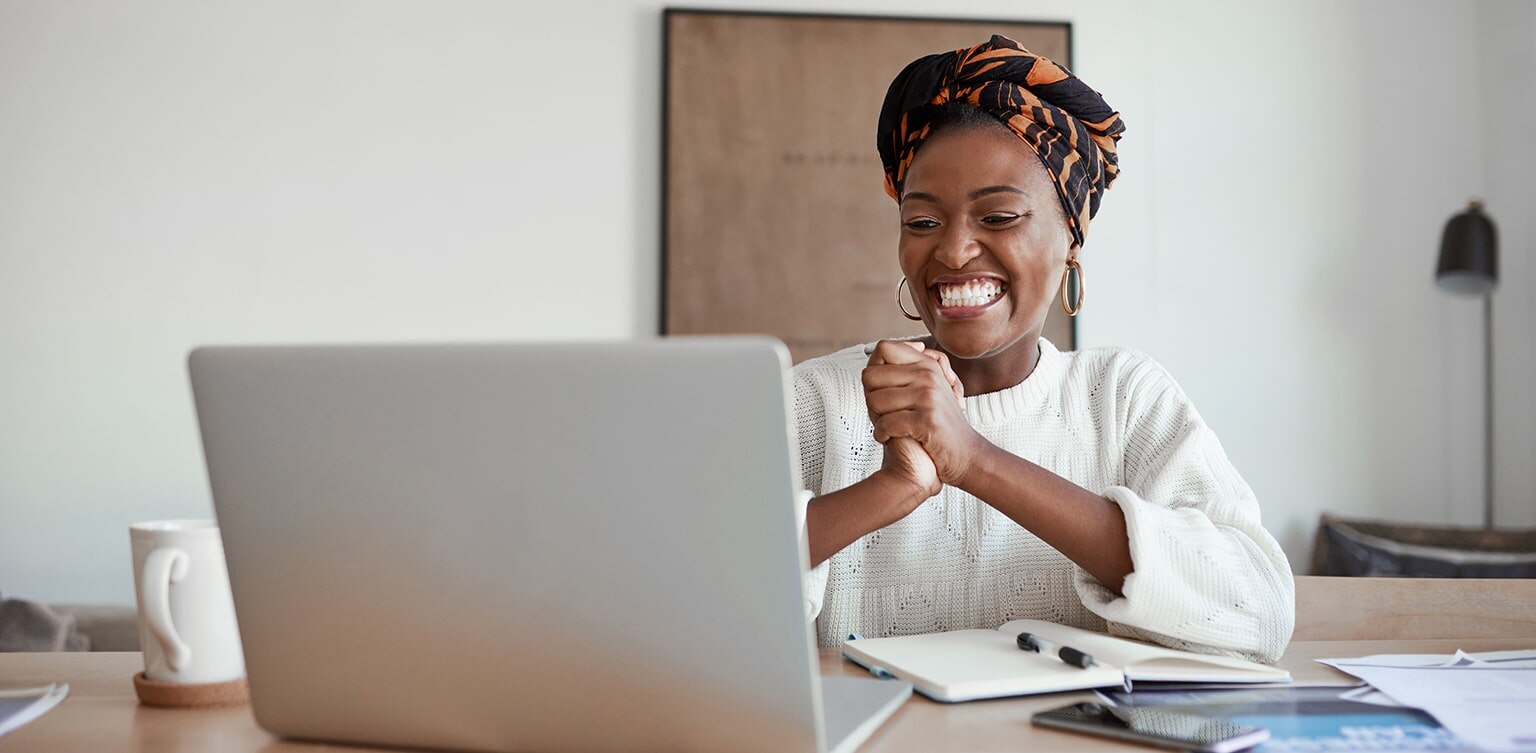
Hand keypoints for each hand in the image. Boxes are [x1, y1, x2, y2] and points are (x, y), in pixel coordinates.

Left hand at [863, 340, 981, 488]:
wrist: (965, 454)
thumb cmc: (938, 424)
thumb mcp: (926, 389)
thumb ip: (905, 370)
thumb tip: (880, 351)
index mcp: (926, 365)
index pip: (884, 348)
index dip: (874, 369)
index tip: (882, 389)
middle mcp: (928, 376)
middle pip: (870, 376)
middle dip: (870, 398)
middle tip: (882, 414)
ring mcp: (928, 398)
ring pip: (874, 401)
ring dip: (875, 419)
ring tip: (889, 427)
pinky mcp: (926, 421)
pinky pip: (885, 424)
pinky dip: (882, 435)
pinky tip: (890, 439)